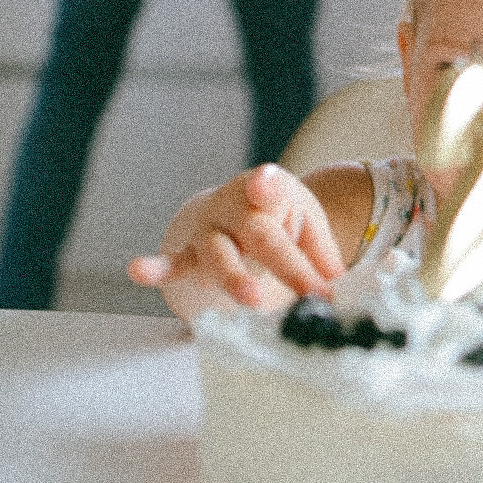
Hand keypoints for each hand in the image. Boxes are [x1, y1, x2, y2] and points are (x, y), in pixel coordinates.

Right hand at [128, 164, 344, 316]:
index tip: (265, 183)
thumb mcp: (308, 223)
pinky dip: (157, 269)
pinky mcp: (191, 252)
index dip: (266, 186)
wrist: (243, 203)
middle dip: (284, 264)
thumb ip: (324, 253)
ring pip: (218, 253)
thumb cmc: (281, 215)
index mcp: (270, 188)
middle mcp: (236, 204)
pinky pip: (174, 262)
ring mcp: (211, 229)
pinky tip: (139, 270)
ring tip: (254, 299)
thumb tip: (343, 288)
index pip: (271, 187)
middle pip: (257, 233)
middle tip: (308, 290)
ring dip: (235, 278)